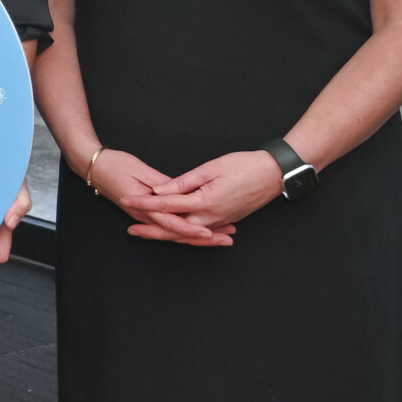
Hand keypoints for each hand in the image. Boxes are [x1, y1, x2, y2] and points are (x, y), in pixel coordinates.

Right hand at [86, 147, 232, 245]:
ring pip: (175, 232)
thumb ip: (161, 184)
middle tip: (226, 240)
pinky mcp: (147, 213)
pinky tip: (203, 230)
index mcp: (143, 206)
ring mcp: (146, 216)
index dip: (190, 229)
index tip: (209, 233)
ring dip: (198, 237)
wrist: (94, 167)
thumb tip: (179, 193)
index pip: (171, 222)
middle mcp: (145, 216)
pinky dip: (187, 230)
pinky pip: (169, 226)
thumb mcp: (140, 171)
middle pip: (177, 233)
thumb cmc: (115, 165)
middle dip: (202, 239)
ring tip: (222, 237)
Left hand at [123, 149, 284, 240]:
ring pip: (187, 234)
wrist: (274, 174)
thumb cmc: (244, 166)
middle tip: (131, 230)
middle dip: (151, 231)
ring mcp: (219, 221)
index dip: (145, 204)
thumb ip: (183, 182)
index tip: (127, 200)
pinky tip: (175, 234)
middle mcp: (211, 217)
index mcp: (204, 202)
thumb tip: (159, 191)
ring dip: (166, 235)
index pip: (167, 206)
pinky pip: (200, 233)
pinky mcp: (225, 220)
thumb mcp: (210, 169)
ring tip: (147, 233)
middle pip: (174, 229)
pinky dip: (185, 235)